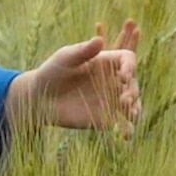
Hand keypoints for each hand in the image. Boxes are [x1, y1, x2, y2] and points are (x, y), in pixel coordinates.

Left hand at [8, 20, 140, 130]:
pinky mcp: (106, 119)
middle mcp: (113, 81)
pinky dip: (128, 130)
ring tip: (130, 114)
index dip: (130, 67)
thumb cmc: (52, 72)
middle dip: (133, 91)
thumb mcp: (65, 58)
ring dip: (136, 109)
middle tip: (124, 100)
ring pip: (134, 104)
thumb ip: (82, 50)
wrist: (40, 99)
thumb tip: (100, 40)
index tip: (124, 76)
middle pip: (134, 83)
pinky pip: (123, 125)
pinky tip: (126, 135)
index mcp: (106, 62)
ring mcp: (111, 100)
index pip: (128, 60)